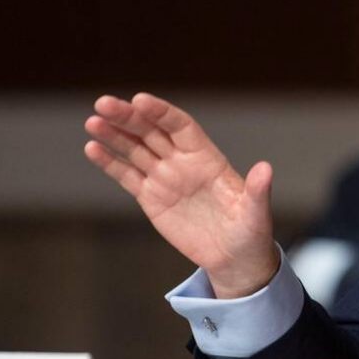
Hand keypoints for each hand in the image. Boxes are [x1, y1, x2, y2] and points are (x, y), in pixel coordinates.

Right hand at [83, 92, 278, 297]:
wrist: (234, 259)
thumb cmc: (251, 232)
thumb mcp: (256, 213)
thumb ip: (257, 191)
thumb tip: (266, 169)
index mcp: (207, 158)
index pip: (180, 126)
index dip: (160, 112)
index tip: (139, 100)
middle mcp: (183, 162)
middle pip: (152, 132)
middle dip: (129, 117)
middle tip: (104, 103)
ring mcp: (165, 178)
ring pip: (135, 150)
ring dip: (114, 135)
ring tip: (93, 122)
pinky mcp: (151, 198)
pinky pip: (127, 176)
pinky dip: (110, 162)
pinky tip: (92, 148)